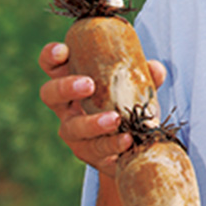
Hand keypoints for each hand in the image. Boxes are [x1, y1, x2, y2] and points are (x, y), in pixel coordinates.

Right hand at [38, 42, 166, 177]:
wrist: (135, 144)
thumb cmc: (129, 105)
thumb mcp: (138, 87)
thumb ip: (146, 76)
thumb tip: (155, 68)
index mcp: (73, 82)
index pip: (52, 66)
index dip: (52, 56)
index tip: (63, 51)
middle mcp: (67, 108)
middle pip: (50, 94)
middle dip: (66, 87)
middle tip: (88, 85)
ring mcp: (75, 133)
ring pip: (72, 128)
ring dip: (93, 123)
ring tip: (115, 119)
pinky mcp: (89, 154)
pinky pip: (96, 151)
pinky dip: (113, 145)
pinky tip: (128, 139)